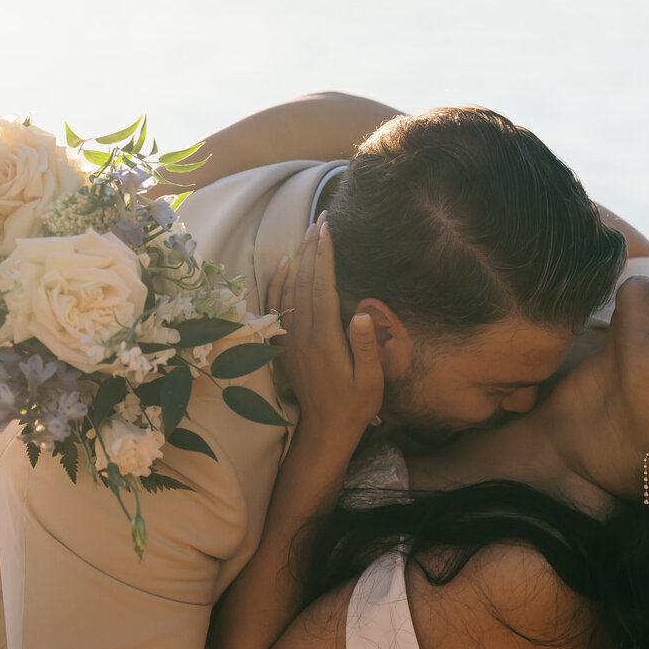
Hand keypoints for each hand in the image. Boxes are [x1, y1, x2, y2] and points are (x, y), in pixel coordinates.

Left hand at [267, 221, 382, 444]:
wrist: (325, 429)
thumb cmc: (355, 404)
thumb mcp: (371, 380)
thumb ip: (366, 346)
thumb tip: (364, 313)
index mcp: (325, 338)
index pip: (323, 287)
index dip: (325, 257)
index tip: (328, 230)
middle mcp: (304, 334)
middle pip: (305, 281)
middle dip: (313, 248)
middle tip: (320, 219)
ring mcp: (291, 338)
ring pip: (290, 290)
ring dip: (299, 259)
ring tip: (307, 233)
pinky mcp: (285, 344)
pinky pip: (278, 306)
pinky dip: (280, 283)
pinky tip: (286, 265)